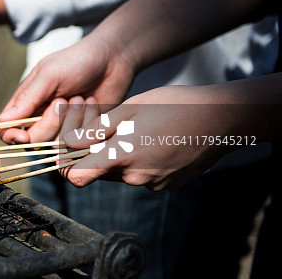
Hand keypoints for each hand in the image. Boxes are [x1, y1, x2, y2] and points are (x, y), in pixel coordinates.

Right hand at [0, 39, 135, 143]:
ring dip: (72, 120)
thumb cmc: (77, 61)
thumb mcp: (49, 74)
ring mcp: (63, 128)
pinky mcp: (84, 133)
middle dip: (50, 122)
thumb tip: (2, 120)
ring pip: (58, 144)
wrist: (113, 60)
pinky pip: (81, 142)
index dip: (11, 137)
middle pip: (33, 141)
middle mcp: (41, 119)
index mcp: (25, 103)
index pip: (6, 130)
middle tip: (64, 100)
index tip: (24, 136)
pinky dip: (88, 122)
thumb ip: (27, 98)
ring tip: (82, 98)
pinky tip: (93, 103)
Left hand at [61, 85, 235, 190]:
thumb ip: (96, 130)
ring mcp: (153, 183)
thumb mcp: (130, 109)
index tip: (70, 146)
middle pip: (97, 171)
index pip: (76, 177)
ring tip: (129, 127)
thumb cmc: (175, 106)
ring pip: (119, 172)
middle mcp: (135, 177)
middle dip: (92, 151)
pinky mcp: (167, 184)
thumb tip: (69, 143)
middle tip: (98, 121)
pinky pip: (141, 174)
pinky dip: (138, 159)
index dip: (67, 164)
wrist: (223, 120)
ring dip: (116, 153)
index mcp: (121, 157)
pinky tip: (150, 137)